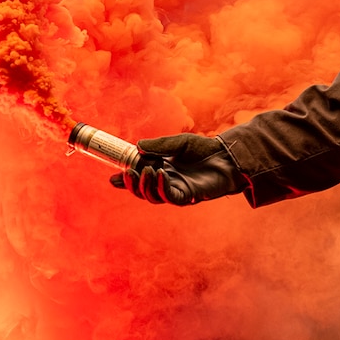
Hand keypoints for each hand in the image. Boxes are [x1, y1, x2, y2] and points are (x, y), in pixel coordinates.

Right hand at [111, 133, 246, 205]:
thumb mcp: (179, 143)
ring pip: (153, 196)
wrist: (227, 156)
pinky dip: (161, 187)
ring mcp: (177, 190)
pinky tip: (159, 175)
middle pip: (142, 191)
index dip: (126, 179)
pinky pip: (169, 197)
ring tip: (144, 171)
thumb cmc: (205, 149)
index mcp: (162, 169)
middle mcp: (167, 182)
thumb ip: (159, 145)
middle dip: (131, 185)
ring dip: (145, 186)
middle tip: (126, 175)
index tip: (112, 177)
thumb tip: (137, 147)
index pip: (140, 177)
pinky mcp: (188, 196)